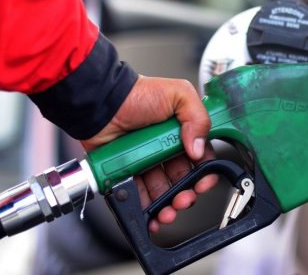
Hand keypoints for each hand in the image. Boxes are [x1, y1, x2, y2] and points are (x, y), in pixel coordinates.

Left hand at [81, 75, 217, 231]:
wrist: (102, 102)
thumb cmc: (137, 93)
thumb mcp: (179, 94)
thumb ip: (198, 117)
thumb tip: (198, 149)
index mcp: (183, 132)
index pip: (201, 158)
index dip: (205, 173)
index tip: (204, 182)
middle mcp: (166, 148)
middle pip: (183, 180)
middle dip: (187, 194)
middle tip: (184, 199)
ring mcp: (147, 161)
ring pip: (163, 191)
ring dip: (169, 205)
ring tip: (168, 211)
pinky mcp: (128, 171)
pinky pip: (139, 193)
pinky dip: (146, 207)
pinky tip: (150, 213)